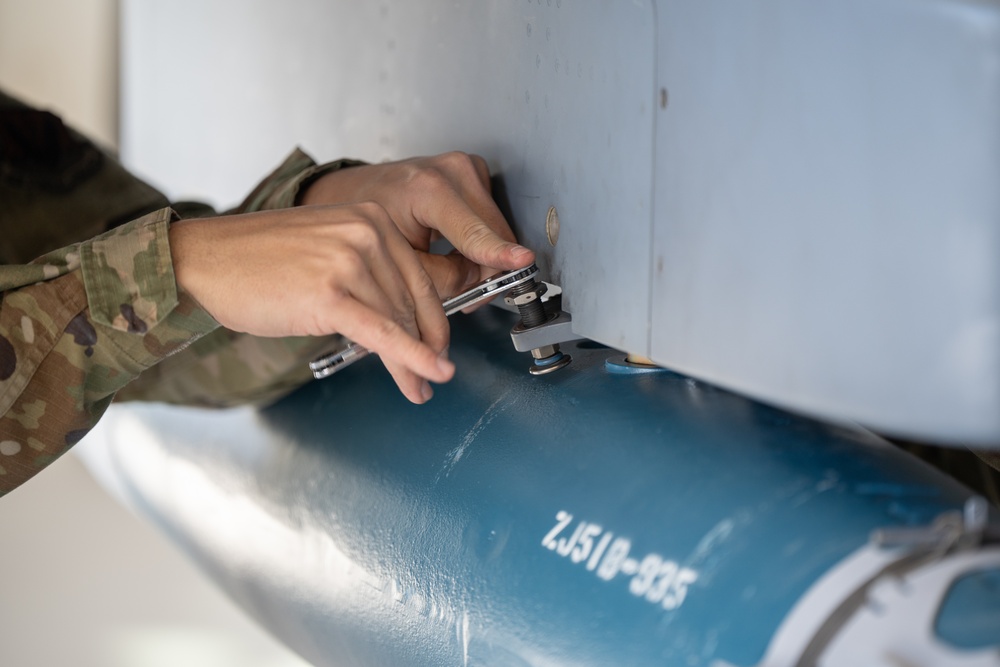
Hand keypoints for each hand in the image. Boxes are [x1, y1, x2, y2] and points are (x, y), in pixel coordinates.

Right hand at [169, 204, 453, 403]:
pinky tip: (428, 376)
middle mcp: (367, 233)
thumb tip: (405, 317)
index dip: (435, 319)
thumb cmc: (258, 260)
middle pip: (413, 302)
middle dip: (427, 345)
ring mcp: (349, 262)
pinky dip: (411, 359)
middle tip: (434, 374)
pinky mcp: (330, 295)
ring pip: (399, 323)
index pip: (420, 276)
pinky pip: (383, 334)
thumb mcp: (326, 249)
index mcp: (371, 218)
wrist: (206, 260)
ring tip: (418, 388)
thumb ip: (368, 272)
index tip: (440, 345)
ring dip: (414, 362)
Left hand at [300, 152, 534, 298]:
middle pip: (494, 233)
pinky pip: (492, 218)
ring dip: (484, 256)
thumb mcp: (398, 260)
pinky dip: (480, 239)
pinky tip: (455, 247)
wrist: (355, 195)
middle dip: (485, 269)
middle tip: (463, 293)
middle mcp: (453, 170)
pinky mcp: (474, 171)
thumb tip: (479, 284)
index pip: (473, 231)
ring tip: (451, 268)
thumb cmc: (367, 225)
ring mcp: (467, 167)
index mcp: (427, 188)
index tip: (522, 262)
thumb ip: (442, 278)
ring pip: (497, 228)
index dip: (498, 253)